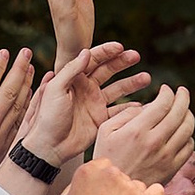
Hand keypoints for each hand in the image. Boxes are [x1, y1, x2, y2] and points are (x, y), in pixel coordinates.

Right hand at [0, 50, 35, 194]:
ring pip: (17, 108)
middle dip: (18, 71)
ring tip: (31, 69)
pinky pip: (18, 124)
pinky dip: (25, 107)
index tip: (4, 52)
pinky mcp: (2, 151)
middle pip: (8, 94)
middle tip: (25, 53)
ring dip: (26, 87)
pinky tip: (28, 96)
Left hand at [25, 37, 145, 167]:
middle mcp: (86, 88)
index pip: (92, 59)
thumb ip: (71, 70)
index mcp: (73, 78)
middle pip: (108, 70)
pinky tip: (142, 104)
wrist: (49, 146)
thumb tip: (86, 52)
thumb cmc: (48, 117)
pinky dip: (130, 108)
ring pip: (117, 89)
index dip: (106, 52)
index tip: (121, 47)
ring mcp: (94, 103)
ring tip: (146, 78)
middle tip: (136, 56)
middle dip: (122, 62)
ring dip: (131, 83)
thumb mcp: (55, 89)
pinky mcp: (100, 119)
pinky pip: (118, 111)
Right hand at [53, 151, 163, 194]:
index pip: (104, 166)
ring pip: (136, 186)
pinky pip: (157, 191)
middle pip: (121, 176)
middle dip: (118, 190)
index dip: (104, 182)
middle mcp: (110, 174)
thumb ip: (71, 189)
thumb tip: (82, 183)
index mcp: (89, 170)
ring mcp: (129, 187)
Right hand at [92, 81, 194, 188]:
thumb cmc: (107, 158)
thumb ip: (126, 113)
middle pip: (180, 112)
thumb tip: (148, 106)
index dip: (168, 92)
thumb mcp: (105, 131)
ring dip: (188, 114)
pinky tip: (180, 132)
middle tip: (182, 91)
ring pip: (188, 128)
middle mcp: (155, 142)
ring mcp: (166, 156)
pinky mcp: (172, 168)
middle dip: (183, 97)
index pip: (163, 103)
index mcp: (137, 131)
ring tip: (183, 109)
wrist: (114, 191)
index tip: (166, 89)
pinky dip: (188, 135)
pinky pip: (189, 146)